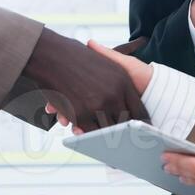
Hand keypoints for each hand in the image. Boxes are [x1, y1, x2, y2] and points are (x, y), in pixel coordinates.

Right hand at [23, 28, 146, 132]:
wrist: (52, 54)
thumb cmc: (81, 58)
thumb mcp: (109, 61)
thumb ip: (124, 83)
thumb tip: (134, 105)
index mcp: (124, 82)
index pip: (140, 111)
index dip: (141, 124)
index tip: (141, 132)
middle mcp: (114, 95)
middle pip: (124, 124)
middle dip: (123, 134)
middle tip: (123, 140)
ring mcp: (97, 105)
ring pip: (107, 130)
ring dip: (104, 136)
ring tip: (104, 140)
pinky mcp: (80, 114)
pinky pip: (89, 131)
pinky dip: (86, 133)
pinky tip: (82, 131)